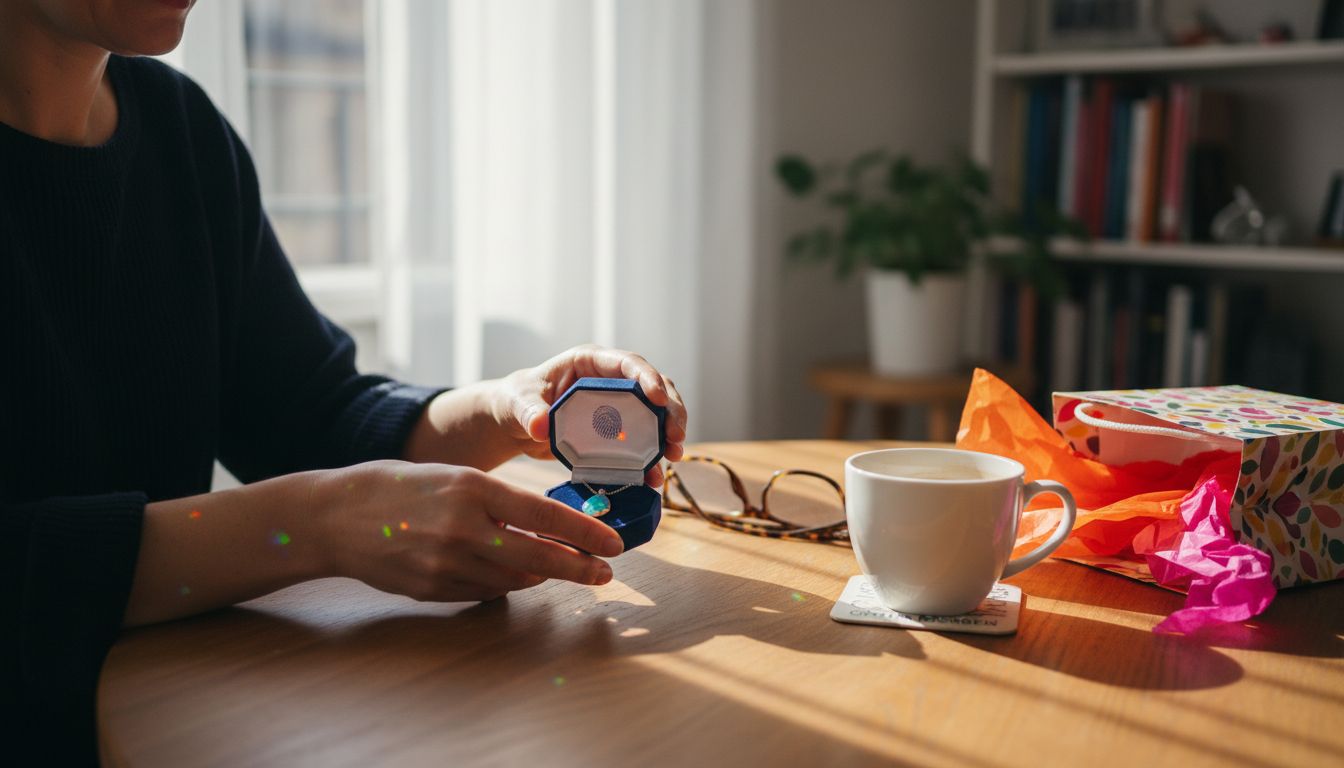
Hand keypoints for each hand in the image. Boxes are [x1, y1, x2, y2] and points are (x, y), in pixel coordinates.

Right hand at [316, 460, 624, 602]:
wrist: (336, 517)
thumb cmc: (399, 487)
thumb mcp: (453, 477)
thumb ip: (497, 502)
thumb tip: (545, 527)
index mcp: (472, 489)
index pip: (543, 515)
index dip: (584, 532)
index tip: (613, 542)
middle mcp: (463, 529)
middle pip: (538, 557)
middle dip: (579, 568)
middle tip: (605, 572)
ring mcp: (446, 564)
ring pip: (514, 580)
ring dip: (540, 576)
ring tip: (556, 567)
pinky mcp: (432, 590)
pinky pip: (484, 593)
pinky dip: (503, 584)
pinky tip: (508, 574)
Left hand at [491, 344, 687, 486]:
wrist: (516, 425)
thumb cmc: (517, 401)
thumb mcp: (519, 403)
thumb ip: (529, 411)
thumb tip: (541, 426)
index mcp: (591, 363)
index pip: (628, 363)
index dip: (648, 377)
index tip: (659, 398)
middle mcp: (611, 381)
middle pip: (654, 388)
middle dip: (671, 410)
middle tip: (676, 436)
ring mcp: (618, 406)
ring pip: (656, 413)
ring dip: (669, 434)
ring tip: (675, 456)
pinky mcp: (617, 431)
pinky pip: (642, 442)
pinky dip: (651, 459)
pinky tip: (654, 477)